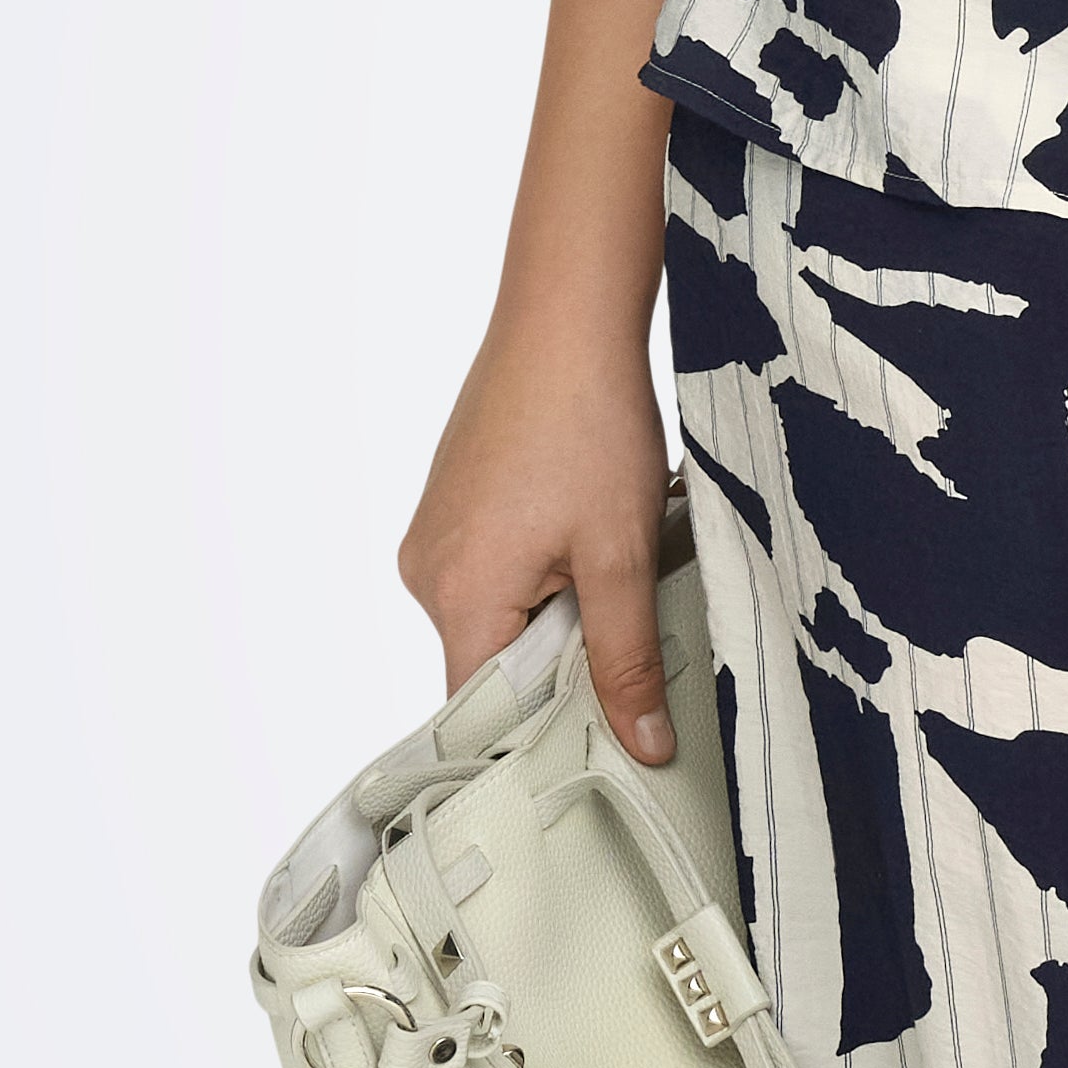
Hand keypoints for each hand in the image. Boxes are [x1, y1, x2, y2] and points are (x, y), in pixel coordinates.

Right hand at [398, 293, 675, 761]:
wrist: (565, 320)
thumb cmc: (589, 424)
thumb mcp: (623, 556)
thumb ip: (626, 660)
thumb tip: (642, 747)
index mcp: (457, 596)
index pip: (486, 713)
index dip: (547, 730)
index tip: (605, 734)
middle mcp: (425, 573)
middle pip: (494, 667)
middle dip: (563, 663)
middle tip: (630, 630)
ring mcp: (433, 537)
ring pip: (500, 618)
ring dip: (559, 612)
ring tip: (608, 561)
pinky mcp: (451, 509)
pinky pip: (493, 575)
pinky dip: (543, 574)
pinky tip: (586, 532)